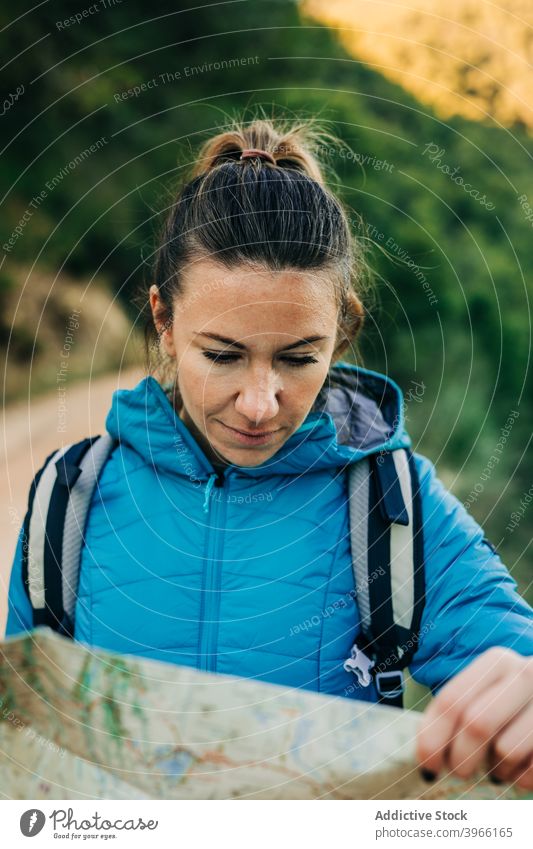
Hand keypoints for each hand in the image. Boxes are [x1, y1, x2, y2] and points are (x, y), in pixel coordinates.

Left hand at [416, 647, 532, 789]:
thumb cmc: (510, 706)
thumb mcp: (483, 696)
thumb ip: (454, 715)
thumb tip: (427, 760)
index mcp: (495, 662)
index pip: (452, 701)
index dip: (432, 739)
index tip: (427, 768)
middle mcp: (525, 674)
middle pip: (477, 724)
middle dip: (461, 758)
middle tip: (460, 772)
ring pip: (507, 749)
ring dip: (496, 770)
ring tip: (497, 768)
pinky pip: (531, 771)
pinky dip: (520, 779)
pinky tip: (519, 769)